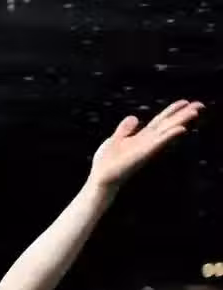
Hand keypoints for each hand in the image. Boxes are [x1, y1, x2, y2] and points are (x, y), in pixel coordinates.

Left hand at [88, 99, 203, 188]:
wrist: (101, 177)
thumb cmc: (107, 162)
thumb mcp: (115, 140)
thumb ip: (125, 129)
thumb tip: (134, 117)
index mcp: (141, 137)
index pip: (160, 121)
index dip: (172, 111)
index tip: (185, 101)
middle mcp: (147, 142)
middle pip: (167, 125)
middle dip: (183, 115)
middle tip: (200, 104)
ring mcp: (146, 148)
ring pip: (166, 132)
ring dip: (180, 122)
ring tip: (194, 112)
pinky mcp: (142, 155)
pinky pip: (158, 144)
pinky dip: (169, 136)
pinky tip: (180, 129)